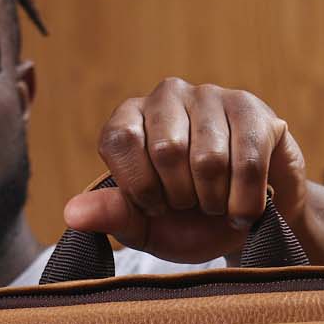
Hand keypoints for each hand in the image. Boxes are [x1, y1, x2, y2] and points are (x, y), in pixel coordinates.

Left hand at [67, 78, 312, 263]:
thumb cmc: (190, 221)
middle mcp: (166, 96)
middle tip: (190, 205)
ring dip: (215, 201)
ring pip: (209, 159)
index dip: (139, 185)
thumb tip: (72, 213)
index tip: (155, 206)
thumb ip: (113, 217)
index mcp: (131, 119)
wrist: (247, 219)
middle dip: (181, 196)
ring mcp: (210, 96)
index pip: (120, 140)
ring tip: (216, 205)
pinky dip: (245, 200)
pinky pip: (247, 160)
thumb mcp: (147, 227)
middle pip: (167, 150)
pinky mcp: (250, 109)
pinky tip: (242, 209)